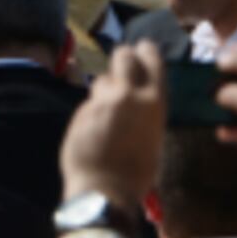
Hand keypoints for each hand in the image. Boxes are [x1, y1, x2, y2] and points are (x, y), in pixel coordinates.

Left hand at [59, 43, 167, 206]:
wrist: (104, 190)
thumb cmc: (137, 172)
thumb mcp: (154, 137)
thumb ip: (146, 111)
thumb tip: (139, 98)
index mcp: (153, 102)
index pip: (151, 59)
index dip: (146, 51)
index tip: (143, 48)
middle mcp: (128, 95)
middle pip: (122, 56)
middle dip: (122, 58)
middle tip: (121, 69)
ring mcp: (102, 102)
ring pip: (102, 80)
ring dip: (105, 89)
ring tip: (108, 112)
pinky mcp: (82, 111)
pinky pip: (89, 103)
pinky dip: (92, 111)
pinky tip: (95, 131)